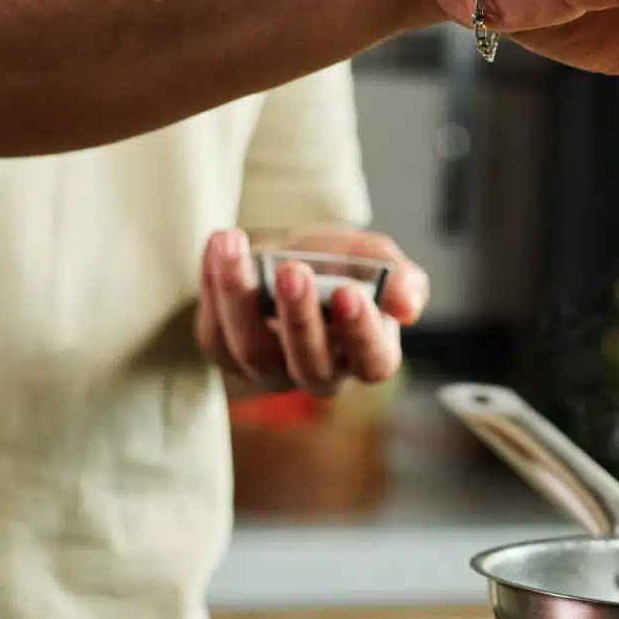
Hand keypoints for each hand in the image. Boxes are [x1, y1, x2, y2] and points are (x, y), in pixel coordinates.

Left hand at [194, 226, 428, 395]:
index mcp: (364, 355)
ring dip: (241, 297)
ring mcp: (269, 369)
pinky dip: (211, 285)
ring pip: (252, 352)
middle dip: (300, 318)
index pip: (372, 362)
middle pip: (310, 365)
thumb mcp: (373, 258)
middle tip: (293, 270)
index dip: (362, 333)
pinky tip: (218, 246)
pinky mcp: (226, 353)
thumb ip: (397, 276)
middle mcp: (318, 372)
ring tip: (235, 246)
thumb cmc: (338, 265)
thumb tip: (406, 303)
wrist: (289, 256)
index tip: (349, 292)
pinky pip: (215, 332)